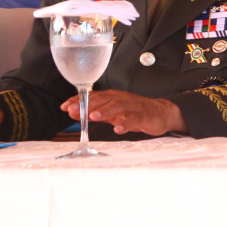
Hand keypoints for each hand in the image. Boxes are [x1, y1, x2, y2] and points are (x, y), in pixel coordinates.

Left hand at [63, 90, 186, 135]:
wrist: (162, 112)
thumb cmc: (134, 112)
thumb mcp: (112, 112)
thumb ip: (93, 112)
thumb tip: (72, 112)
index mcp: (112, 97)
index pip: (93, 97)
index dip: (78, 100)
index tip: (64, 106)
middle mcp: (121, 99)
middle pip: (103, 99)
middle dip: (88, 105)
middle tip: (74, 110)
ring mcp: (133, 107)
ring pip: (118, 106)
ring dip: (105, 111)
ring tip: (93, 117)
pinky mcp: (144, 116)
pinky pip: (134, 119)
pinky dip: (126, 123)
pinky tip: (119, 129)